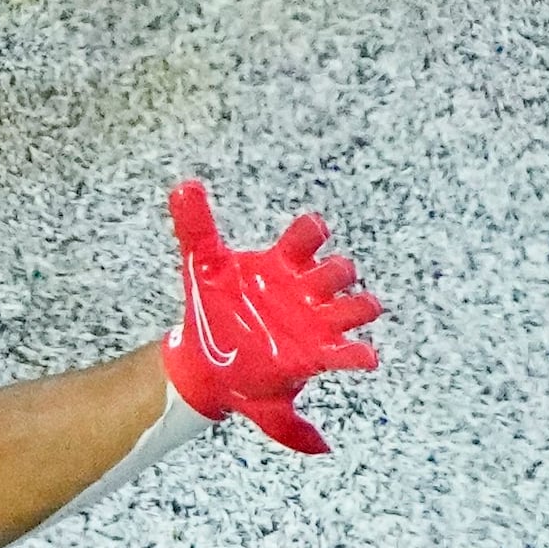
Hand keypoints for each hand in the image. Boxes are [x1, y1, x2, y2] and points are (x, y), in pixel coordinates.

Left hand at [163, 182, 382, 455]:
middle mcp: (305, 289)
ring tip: (365, 307)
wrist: (207, 361)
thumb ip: (195, 226)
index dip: (312, 232)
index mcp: (284, 263)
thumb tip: (182, 186)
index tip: (314, 231)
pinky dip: (357, 355)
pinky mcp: (314, 355)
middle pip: (337, 271)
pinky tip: (366, 358)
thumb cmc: (214, 307)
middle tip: (331, 275)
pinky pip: (344, 353)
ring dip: (360, 307)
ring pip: (351, 308)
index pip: (306, 237)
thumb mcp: (202, 265)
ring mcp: (314, 322)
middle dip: (338, 272)